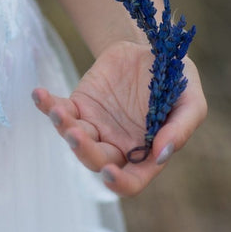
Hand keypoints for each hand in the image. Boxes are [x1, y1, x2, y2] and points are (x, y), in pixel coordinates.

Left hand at [31, 40, 206, 196]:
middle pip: (96, 160)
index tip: (109, 172)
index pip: (130, 182)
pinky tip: (39, 95)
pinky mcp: (79, 104)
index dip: (119, 183)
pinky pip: (59, 109)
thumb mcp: (191, 102)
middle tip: (77, 134)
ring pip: (74, 137)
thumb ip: (180, 130)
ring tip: (58, 112)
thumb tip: (161, 154)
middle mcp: (116, 145)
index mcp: (145, 153)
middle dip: (85, 151)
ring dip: (64, 127)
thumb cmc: (177, 81)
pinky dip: (46, 104)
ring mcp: (95, 126)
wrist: (153, 48)